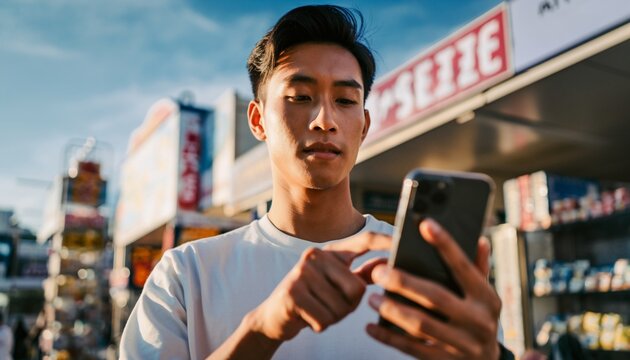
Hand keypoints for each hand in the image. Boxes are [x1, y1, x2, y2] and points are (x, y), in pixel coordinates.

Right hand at [248, 231, 391, 341]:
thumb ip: (362, 273)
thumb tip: (389, 264)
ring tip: (317, 310)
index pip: (364, 240)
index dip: (385, 241)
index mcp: (331, 251)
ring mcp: (302, 272)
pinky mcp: (292, 292)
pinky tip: (308, 317)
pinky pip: (325, 318)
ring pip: (341, 307)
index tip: (403, 240)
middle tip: (329, 305)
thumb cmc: (312, 298)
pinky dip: (320, 325)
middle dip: (348, 306)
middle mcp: (316, 255)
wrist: (274, 315)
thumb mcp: (337, 283)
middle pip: (357, 288)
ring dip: (333, 317)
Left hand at [366, 218, 501, 359]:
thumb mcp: (486, 296)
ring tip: (371, 299)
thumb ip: (479, 269)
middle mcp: (478, 321)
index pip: (463, 267)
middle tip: (379, 272)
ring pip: (421, 324)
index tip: (425, 224)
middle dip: (404, 283)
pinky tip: (371, 327)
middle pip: (436, 297)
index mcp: (487, 298)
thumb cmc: (480, 319)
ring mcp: (462, 344)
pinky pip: (411, 348)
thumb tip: (479, 239)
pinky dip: (389, 338)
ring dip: (392, 310)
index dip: (445, 245)